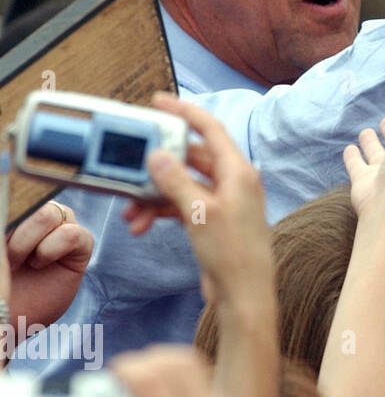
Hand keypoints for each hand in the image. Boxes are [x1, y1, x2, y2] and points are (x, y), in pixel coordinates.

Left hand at [5, 201, 92, 328]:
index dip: (10, 200)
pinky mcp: (79, 245)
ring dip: (27, 240)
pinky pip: (72, 234)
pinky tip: (39, 264)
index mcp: (14, 212)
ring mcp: (59, 228)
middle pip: (31, 199)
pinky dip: (52, 249)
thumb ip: (3, 224)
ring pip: (50, 212)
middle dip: (14, 229)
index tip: (6, 238)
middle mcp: (36, 214)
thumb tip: (7, 189)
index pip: (15, 191)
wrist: (6, 321)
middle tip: (3, 256)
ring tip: (18, 263)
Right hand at [124, 93, 271, 307]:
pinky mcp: (213, 220)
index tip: (158, 102)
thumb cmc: (232, 254)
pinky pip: (182, 205)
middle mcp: (234, 182)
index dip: (185, 113)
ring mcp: (224, 202)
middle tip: (129, 164)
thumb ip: (176, 181)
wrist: (244, 295)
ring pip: (182, 184)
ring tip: (130, 212)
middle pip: (191, 158)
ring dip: (153, 194)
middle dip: (158, 164)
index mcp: (238, 172)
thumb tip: (157, 154)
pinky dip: (161, 211)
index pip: (210, 129)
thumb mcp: (198, 213)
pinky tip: (141, 225)